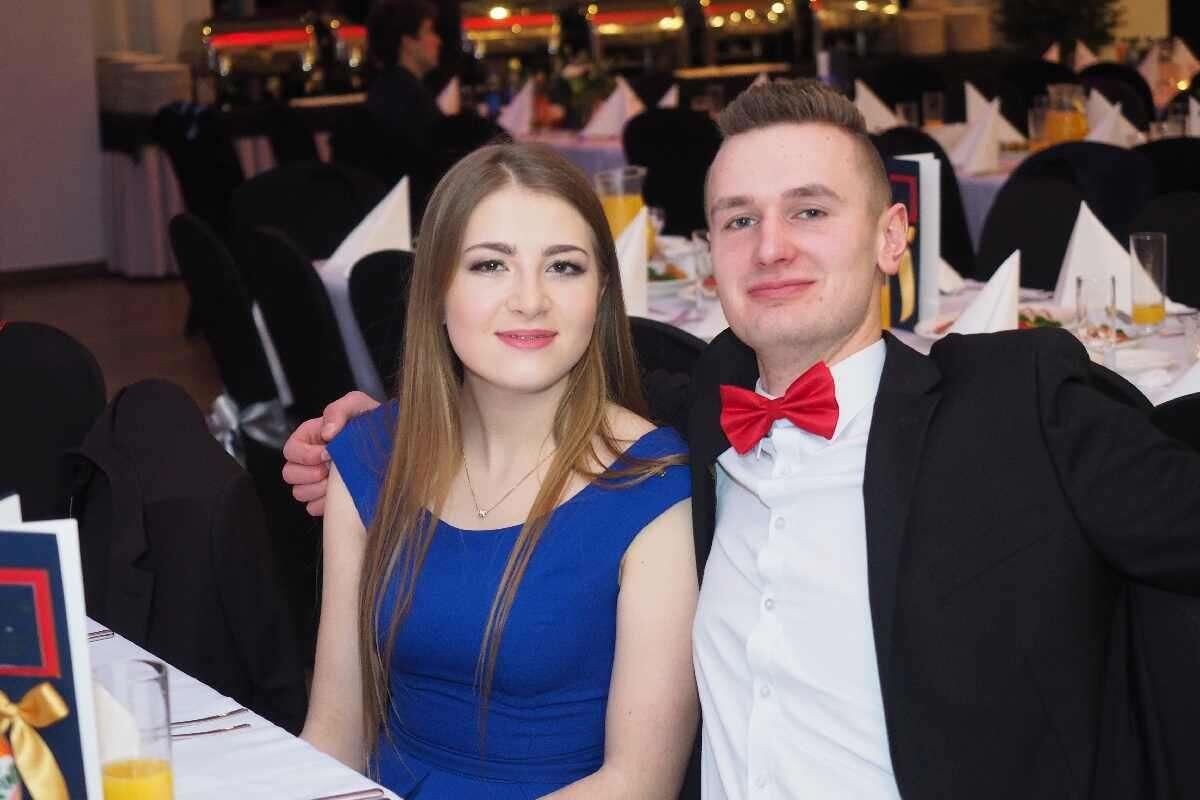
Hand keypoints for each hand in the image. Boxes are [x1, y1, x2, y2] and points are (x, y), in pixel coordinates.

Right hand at [281, 391, 380, 515]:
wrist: (393, 442)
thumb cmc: (372, 422)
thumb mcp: (357, 405)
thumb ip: (338, 411)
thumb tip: (327, 432)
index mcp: (311, 437)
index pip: (290, 450)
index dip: (306, 455)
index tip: (328, 453)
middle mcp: (310, 459)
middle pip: (289, 474)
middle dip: (310, 474)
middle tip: (331, 470)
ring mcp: (317, 480)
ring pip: (299, 493)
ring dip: (318, 490)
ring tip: (338, 482)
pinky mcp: (327, 499)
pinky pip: (313, 508)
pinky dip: (326, 504)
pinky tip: (342, 495)